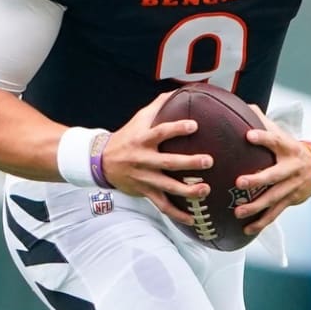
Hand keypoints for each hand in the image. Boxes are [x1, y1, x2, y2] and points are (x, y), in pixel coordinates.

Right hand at [100, 94, 212, 227]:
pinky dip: (177, 214)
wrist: (101, 161)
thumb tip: (179, 90)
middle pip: (168, 163)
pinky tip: (193, 218)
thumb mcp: (139, 119)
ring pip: (167, 187)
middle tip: (208, 161)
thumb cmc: (127, 136)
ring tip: (206, 190)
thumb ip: (159, 106)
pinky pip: (162, 206)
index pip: (161, 132)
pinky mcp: (145, 193)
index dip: (177, 128)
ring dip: (187, 191)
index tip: (194, 125)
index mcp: (143, 139)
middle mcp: (143, 160)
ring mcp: (144, 178)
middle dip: (189, 163)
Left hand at [230, 114, 310, 235]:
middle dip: (257, 180)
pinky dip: (262, 222)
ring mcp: (293, 185)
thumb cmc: (289, 147)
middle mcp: (292, 167)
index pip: (275, 140)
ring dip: (256, 206)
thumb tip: (242, 105)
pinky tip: (248, 228)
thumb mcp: (281, 132)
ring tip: (238, 211)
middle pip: (275, 175)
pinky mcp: (291, 200)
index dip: (263, 137)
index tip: (248, 135)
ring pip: (274, 198)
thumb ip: (262, 121)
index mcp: (288, 147)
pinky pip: (276, 212)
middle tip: (239, 183)